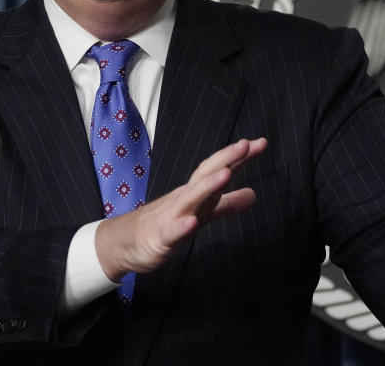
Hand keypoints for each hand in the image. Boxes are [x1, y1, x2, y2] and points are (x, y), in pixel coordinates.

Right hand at [94, 137, 266, 281]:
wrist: (123, 242)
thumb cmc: (164, 223)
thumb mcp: (201, 215)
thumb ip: (226, 205)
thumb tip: (252, 194)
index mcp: (196, 193)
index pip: (218, 169)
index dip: (239, 157)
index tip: (260, 143)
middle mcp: (185, 199)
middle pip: (205, 175)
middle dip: (225, 159)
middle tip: (246, 144)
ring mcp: (171, 217)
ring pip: (191, 199)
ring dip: (207, 186)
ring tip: (225, 175)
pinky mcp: (160, 239)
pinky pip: (172, 232)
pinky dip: (182, 227)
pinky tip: (191, 222)